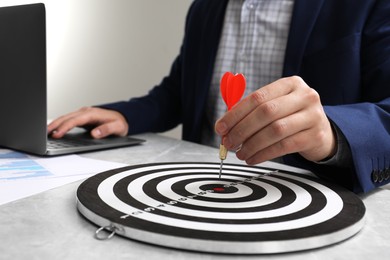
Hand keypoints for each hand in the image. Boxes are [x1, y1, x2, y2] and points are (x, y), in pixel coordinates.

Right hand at [48, 107, 128, 138]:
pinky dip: (60, 123)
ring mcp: (83, 113)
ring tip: (45, 132)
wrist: (122, 117)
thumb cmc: (119, 123)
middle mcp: (86, 112)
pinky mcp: (82, 117)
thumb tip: (95, 133)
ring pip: (66, 117)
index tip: (57, 134)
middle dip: (55, 124)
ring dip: (55, 123)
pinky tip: (54, 129)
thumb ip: (107, 130)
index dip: (65, 127)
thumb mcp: (118, 127)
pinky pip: (69, 119)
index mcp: (93, 114)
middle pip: (67, 117)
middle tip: (45, 133)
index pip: (75, 120)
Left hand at [215, 76, 336, 164]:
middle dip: (242, 130)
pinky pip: (284, 147)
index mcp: (290, 84)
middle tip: (228, 143)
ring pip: (275, 131)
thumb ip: (251, 112)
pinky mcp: (315, 136)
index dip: (235, 114)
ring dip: (252, 145)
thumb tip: (224, 127)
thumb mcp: (275, 106)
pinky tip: (253, 158)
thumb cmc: (290, 117)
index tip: (221, 127)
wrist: (321, 131)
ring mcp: (313, 116)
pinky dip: (264, 154)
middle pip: (266, 112)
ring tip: (240, 153)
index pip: (258, 97)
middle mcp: (305, 96)